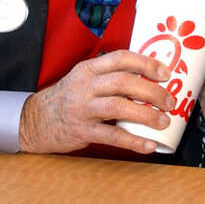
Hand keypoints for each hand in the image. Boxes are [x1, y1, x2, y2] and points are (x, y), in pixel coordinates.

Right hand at [18, 50, 176, 153]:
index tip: (165, 73)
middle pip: (124, 82)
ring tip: (163, 121)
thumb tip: (147, 79)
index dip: (146, 64)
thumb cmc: (66, 99)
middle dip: (153, 91)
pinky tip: (148, 144)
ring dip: (146, 114)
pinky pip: (112, 136)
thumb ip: (108, 76)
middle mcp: (85, 86)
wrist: (35, 121)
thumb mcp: (82, 79)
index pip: (121, 58)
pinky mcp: (82, 131)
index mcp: (88, 70)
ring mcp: (83, 109)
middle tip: (169, 101)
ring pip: (119, 106)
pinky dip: (134, 140)